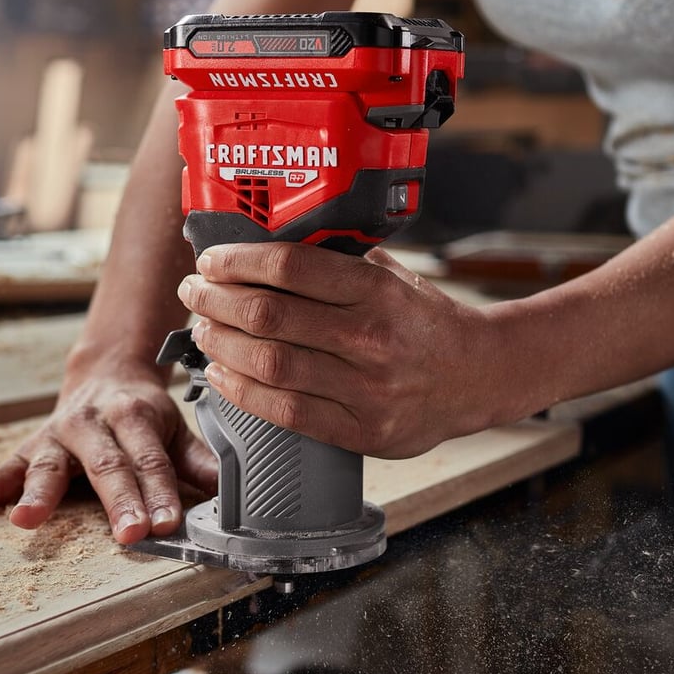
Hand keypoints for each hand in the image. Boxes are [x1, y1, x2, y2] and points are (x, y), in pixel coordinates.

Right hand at [0, 364, 217, 543]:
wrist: (105, 374)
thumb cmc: (145, 417)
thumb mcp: (176, 430)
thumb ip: (199, 462)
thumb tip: (235, 494)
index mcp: (135, 416)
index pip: (151, 460)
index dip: (160, 492)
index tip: (168, 524)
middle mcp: (91, 423)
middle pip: (106, 466)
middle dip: (118, 500)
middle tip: (128, 534)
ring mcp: (55, 436)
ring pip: (46, 466)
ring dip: (36, 493)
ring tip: (25, 521)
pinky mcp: (26, 449)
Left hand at [177, 243, 499, 458]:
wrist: (479, 376)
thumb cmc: (426, 321)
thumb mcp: (392, 276)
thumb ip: (340, 261)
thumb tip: (268, 241)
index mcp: (377, 289)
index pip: (290, 265)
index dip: (237, 261)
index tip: (211, 261)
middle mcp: (370, 337)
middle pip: (269, 315)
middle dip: (216, 301)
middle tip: (194, 294)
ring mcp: (367, 389)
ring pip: (270, 364)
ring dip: (221, 345)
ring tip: (203, 331)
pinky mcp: (362, 432)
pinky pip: (286, 412)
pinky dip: (242, 392)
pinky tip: (222, 373)